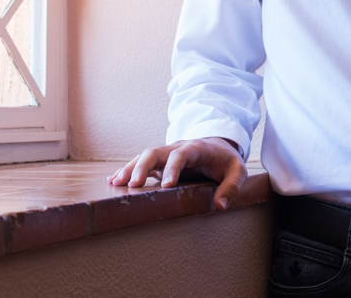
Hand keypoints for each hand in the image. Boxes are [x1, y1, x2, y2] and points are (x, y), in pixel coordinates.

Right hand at [107, 137, 246, 210]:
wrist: (219, 146)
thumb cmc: (227, 160)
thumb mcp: (237, 170)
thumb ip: (231, 186)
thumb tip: (220, 206)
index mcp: (196, 148)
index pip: (181, 154)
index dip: (173, 168)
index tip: (167, 185)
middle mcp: (178, 147)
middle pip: (156, 151)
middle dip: (142, 166)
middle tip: (132, 185)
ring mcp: (167, 153)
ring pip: (145, 155)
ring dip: (130, 168)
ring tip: (115, 183)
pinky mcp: (160, 161)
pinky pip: (141, 163)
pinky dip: (127, 170)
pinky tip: (113, 180)